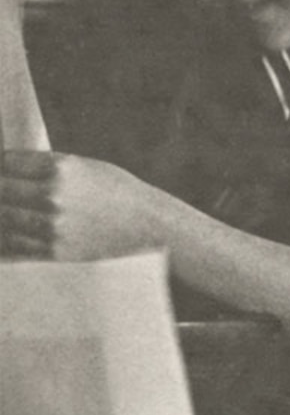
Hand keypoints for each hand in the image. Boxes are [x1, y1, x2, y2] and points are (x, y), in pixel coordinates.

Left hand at [0, 152, 176, 260]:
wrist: (149, 229)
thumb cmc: (119, 194)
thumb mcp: (88, 169)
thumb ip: (49, 169)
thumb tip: (11, 170)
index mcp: (62, 169)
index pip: (8, 163)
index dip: (0, 166)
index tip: (2, 171)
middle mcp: (52, 196)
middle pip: (0, 191)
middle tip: (4, 193)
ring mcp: (50, 226)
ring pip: (2, 220)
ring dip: (2, 215)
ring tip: (8, 212)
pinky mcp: (50, 252)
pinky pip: (11, 246)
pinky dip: (6, 239)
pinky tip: (10, 233)